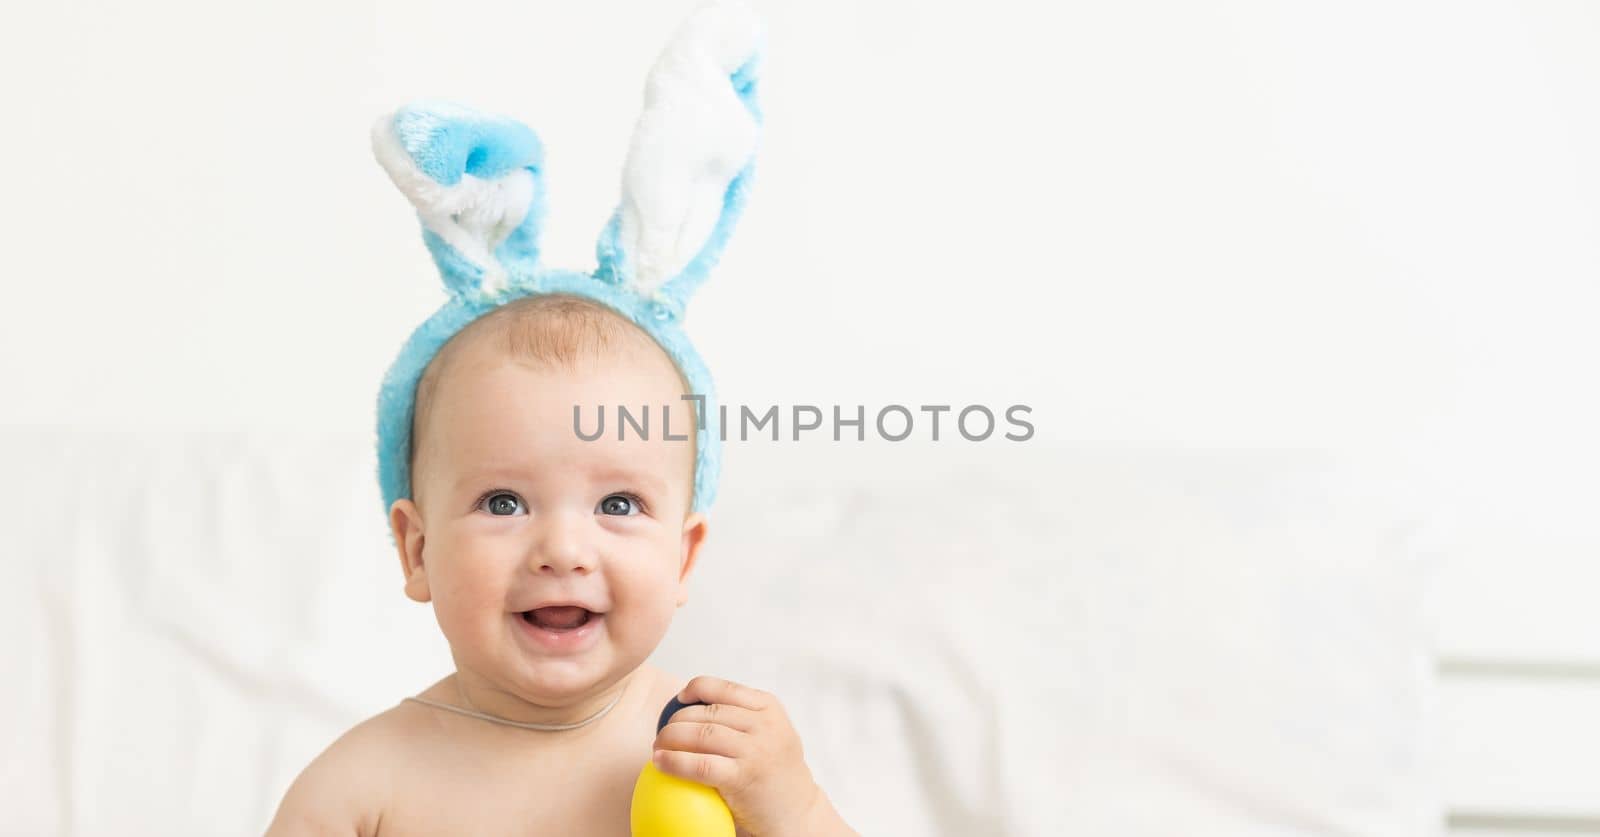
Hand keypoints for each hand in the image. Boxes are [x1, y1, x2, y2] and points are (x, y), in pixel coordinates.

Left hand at [652, 675, 845, 836]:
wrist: (797, 812)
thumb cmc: (776, 773)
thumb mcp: (771, 733)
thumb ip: (744, 718)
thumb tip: (693, 705)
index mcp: (768, 708)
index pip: (723, 688)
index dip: (694, 689)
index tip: (679, 700)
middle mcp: (764, 725)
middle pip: (707, 712)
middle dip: (676, 720)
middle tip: (662, 734)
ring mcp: (755, 750)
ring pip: (701, 734)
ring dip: (670, 739)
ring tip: (658, 749)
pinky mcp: (743, 777)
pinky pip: (700, 765)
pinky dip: (675, 762)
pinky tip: (661, 763)